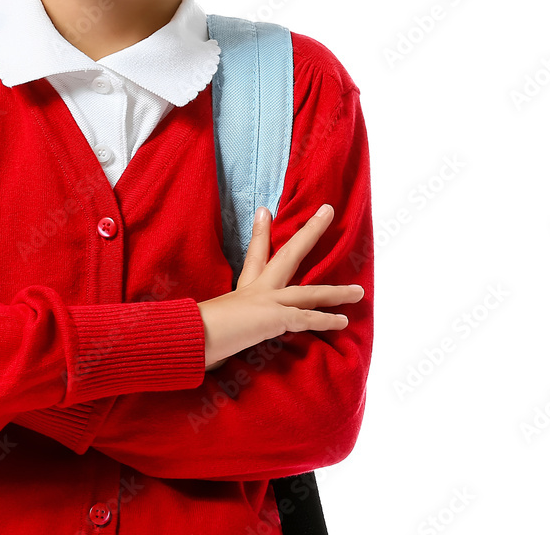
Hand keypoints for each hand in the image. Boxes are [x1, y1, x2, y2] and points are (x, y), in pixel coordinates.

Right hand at [198, 204, 363, 368]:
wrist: (191, 335)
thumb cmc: (194, 331)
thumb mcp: (209, 319)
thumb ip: (217, 322)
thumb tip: (203, 338)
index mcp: (242, 289)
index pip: (255, 254)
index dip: (262, 232)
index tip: (266, 211)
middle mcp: (256, 289)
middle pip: (289, 254)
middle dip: (310, 232)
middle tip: (327, 210)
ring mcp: (267, 301)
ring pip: (309, 292)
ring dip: (336, 292)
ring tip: (359, 291)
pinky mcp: (274, 317)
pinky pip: (306, 317)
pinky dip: (325, 319)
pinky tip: (342, 321)